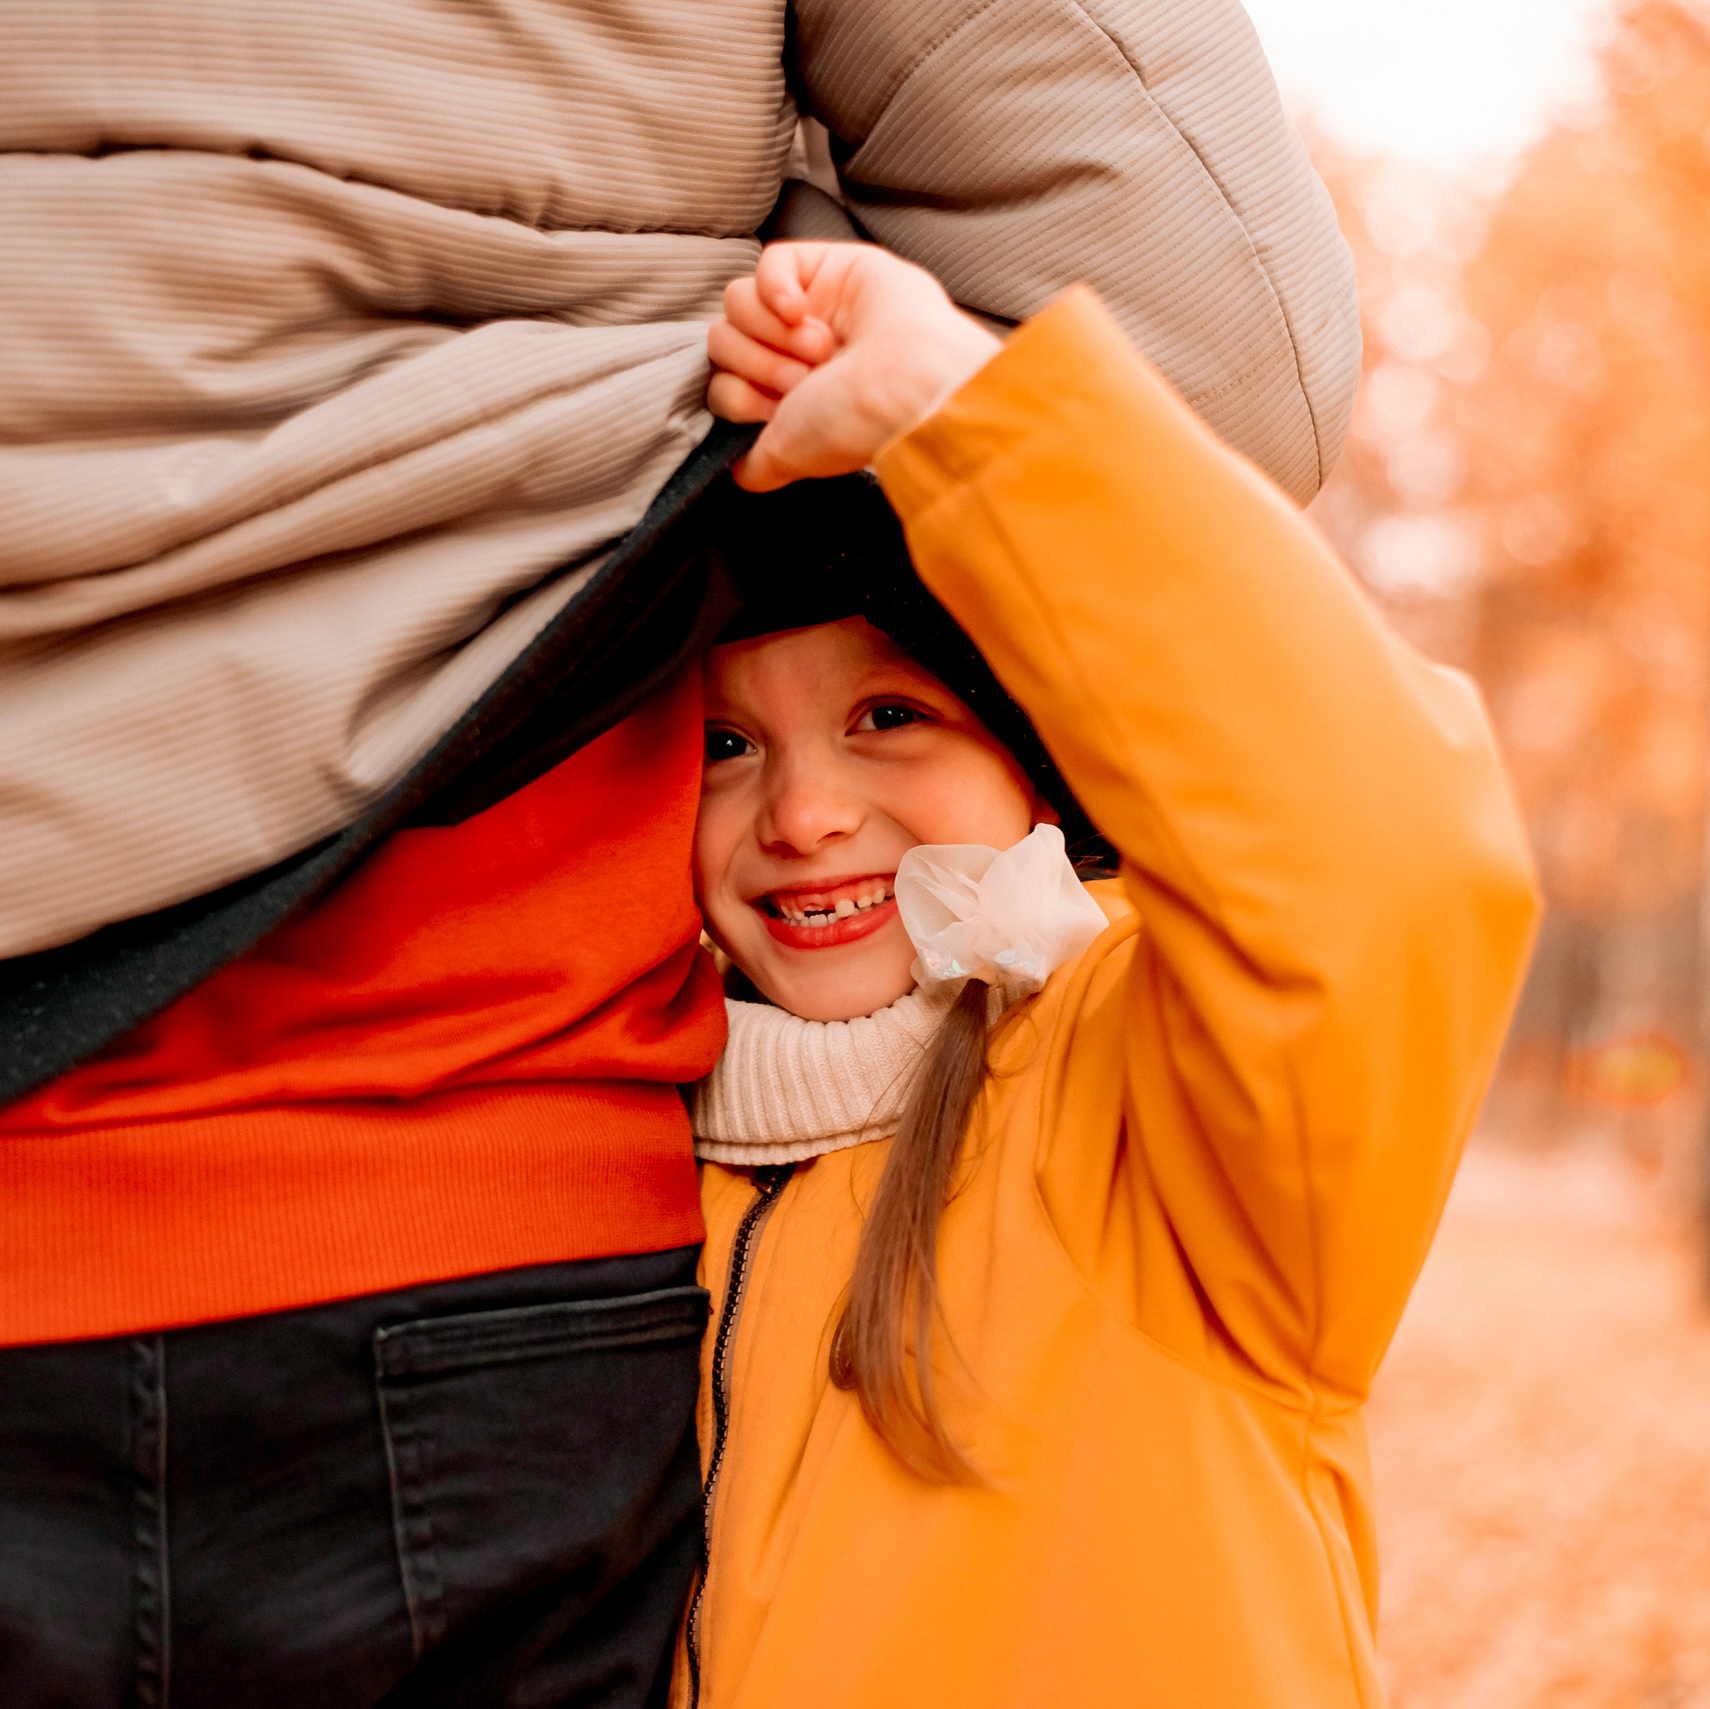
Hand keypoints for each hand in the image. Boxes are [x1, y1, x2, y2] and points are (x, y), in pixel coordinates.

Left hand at [707, 243, 1001, 491]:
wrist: (907, 386)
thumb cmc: (856, 423)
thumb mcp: (790, 456)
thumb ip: (757, 464)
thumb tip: (738, 469)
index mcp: (788, 398)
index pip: (721, 383)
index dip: (739, 397)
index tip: (780, 411)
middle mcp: (796, 353)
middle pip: (721, 340)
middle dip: (758, 364)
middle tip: (807, 380)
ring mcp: (813, 306)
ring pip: (737, 301)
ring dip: (771, 332)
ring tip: (821, 349)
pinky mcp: (829, 265)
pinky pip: (769, 262)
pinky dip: (773, 288)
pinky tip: (801, 310)